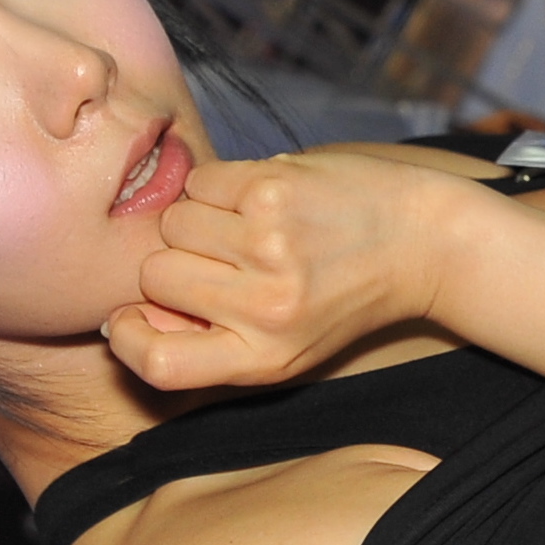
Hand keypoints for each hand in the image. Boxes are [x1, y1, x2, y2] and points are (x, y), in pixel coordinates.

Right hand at [107, 151, 459, 389]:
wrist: (421, 240)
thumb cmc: (343, 296)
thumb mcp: (286, 348)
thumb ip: (208, 344)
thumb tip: (123, 317)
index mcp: (263, 360)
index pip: (158, 364)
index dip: (127, 338)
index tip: (130, 318)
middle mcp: (265, 309)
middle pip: (155, 277)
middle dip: (175, 263)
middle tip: (226, 260)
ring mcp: (268, 245)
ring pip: (172, 222)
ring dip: (197, 219)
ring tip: (249, 228)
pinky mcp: (273, 189)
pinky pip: (200, 181)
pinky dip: (220, 185)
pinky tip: (261, 198)